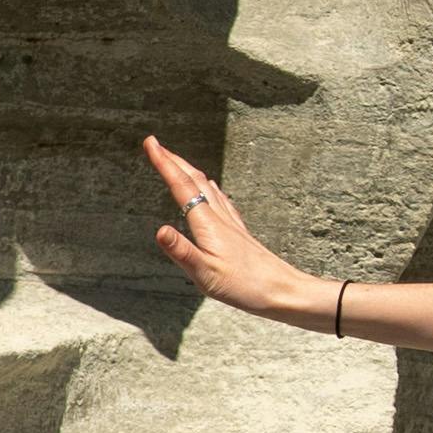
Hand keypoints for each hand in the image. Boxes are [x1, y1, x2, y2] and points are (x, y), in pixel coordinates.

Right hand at [144, 133, 322, 325]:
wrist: (281, 290)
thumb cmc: (244, 286)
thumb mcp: (205, 274)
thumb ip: (181, 251)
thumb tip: (159, 230)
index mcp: (207, 224)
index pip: (180, 186)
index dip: (164, 163)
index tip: (151, 142)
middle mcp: (219, 217)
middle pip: (193, 180)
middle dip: (173, 160)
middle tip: (155, 144)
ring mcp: (230, 223)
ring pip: (206, 186)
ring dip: (188, 170)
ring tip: (176, 161)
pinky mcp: (238, 231)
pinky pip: (220, 200)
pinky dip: (208, 187)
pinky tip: (211, 189)